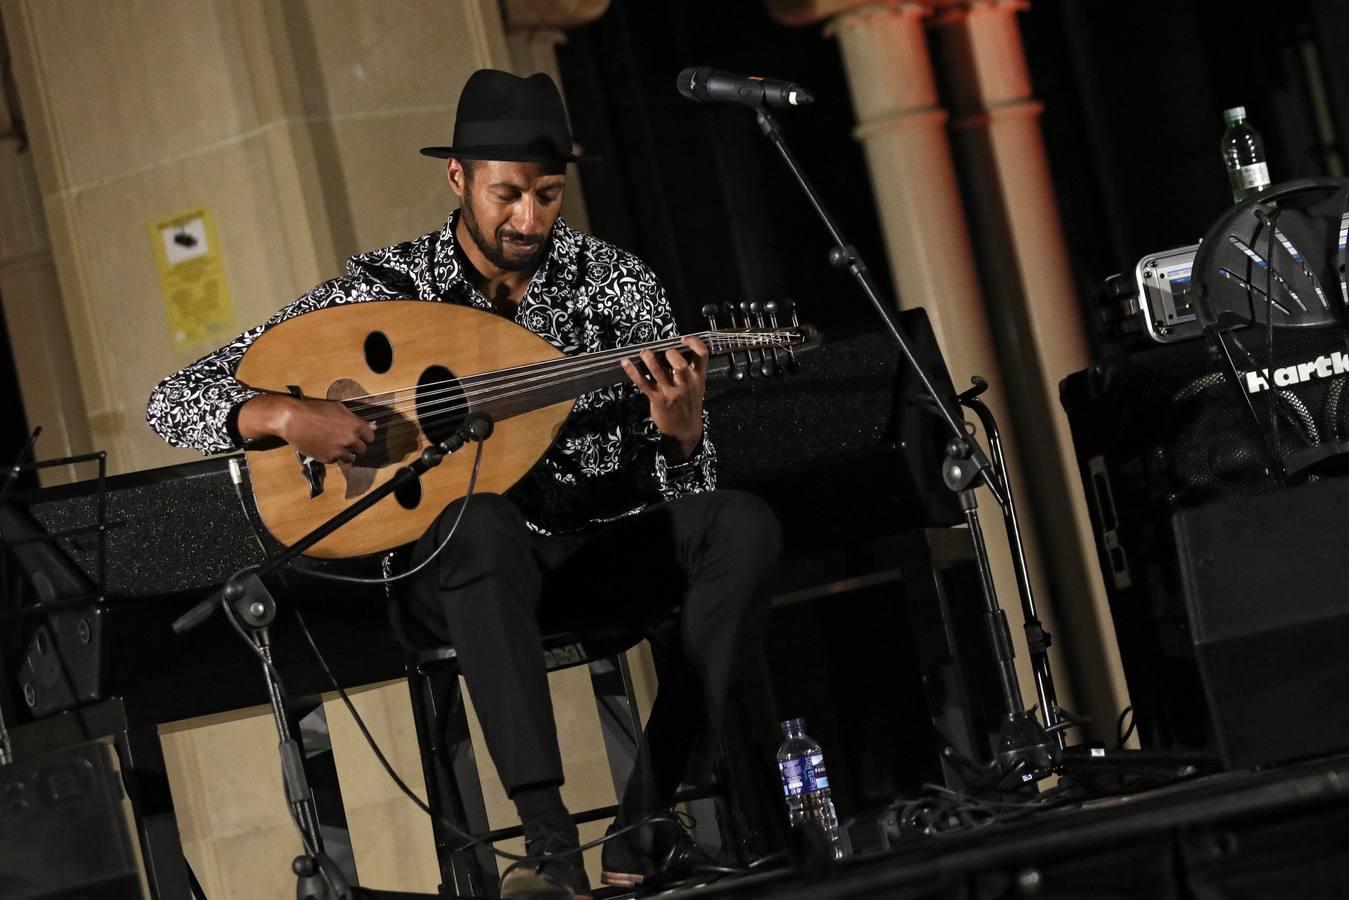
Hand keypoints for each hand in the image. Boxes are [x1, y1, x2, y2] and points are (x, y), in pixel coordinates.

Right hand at [239, 394, 374, 463]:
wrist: (293, 419)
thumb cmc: (315, 410)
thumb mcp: (338, 409)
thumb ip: (355, 419)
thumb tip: (372, 426)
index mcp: (355, 425)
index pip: (370, 437)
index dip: (365, 436)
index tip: (360, 436)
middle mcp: (350, 439)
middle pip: (362, 449)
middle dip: (356, 445)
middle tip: (346, 440)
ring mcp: (339, 450)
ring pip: (351, 457)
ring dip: (346, 452)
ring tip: (335, 444)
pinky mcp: (327, 458)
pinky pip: (336, 461)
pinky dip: (333, 455)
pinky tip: (325, 446)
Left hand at [621, 336, 708, 459]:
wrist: (684, 430)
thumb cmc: (689, 405)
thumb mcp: (697, 387)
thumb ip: (690, 370)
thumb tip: (674, 350)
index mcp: (698, 378)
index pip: (702, 355)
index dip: (694, 342)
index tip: (684, 339)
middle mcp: (685, 384)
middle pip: (679, 363)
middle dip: (669, 352)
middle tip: (662, 351)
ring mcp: (671, 392)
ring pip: (658, 371)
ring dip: (649, 358)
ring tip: (644, 352)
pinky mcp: (657, 399)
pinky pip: (643, 383)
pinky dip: (632, 371)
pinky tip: (626, 362)